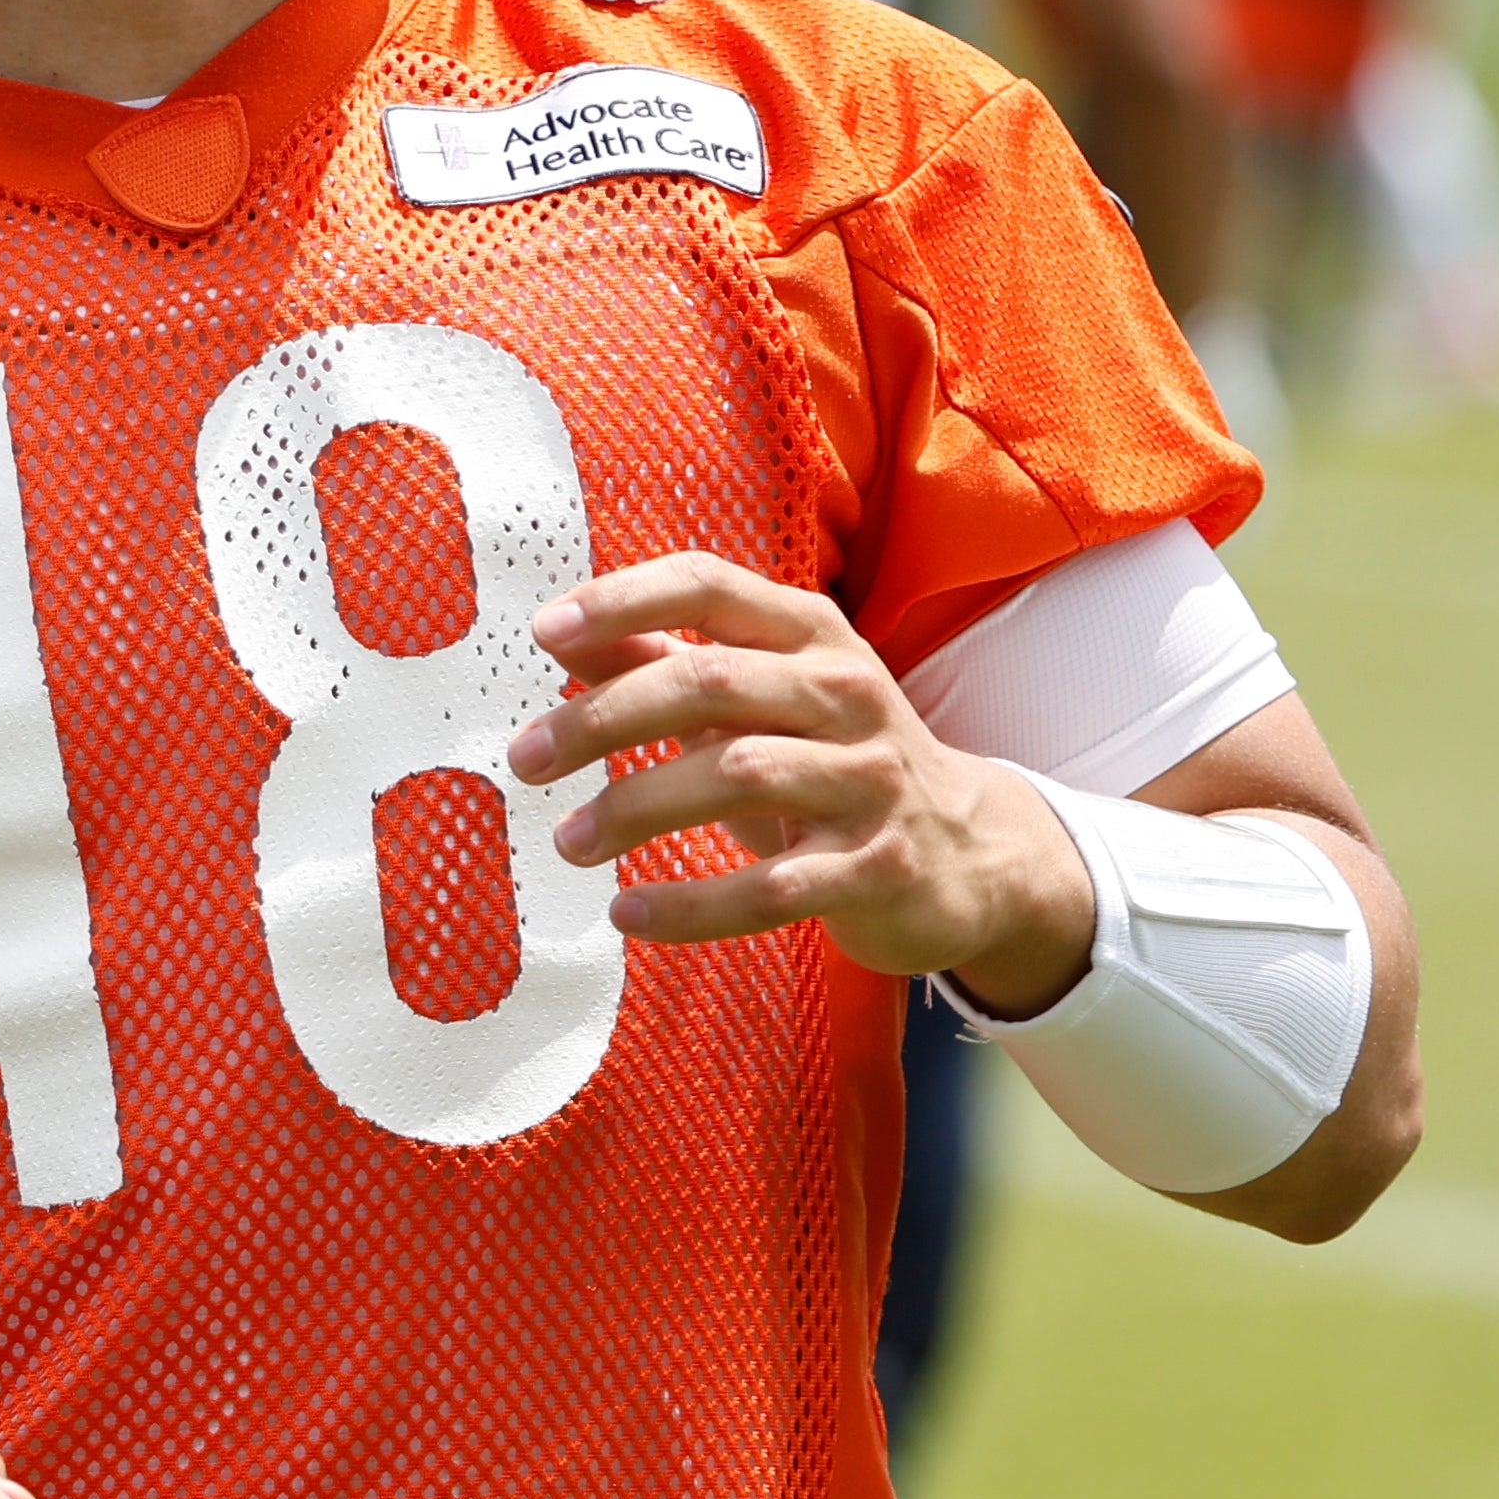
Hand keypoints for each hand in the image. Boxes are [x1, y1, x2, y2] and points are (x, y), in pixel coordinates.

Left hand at [504, 553, 1095, 1012]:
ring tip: (570, 842)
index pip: (710, 586)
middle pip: (711, 681)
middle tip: (527, 759)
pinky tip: (629, 913)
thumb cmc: (833, 762)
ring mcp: (871, 780)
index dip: (623, 599)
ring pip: (738, 777)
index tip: (544, 631)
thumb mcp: (762, 701)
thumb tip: (563, 634)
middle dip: (605, 718)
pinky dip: (690, 905)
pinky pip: (772, 888)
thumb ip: (667, 664)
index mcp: (812, 635)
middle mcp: (848, 693)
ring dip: (636, 809)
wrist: (971, 853)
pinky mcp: (879, 867)